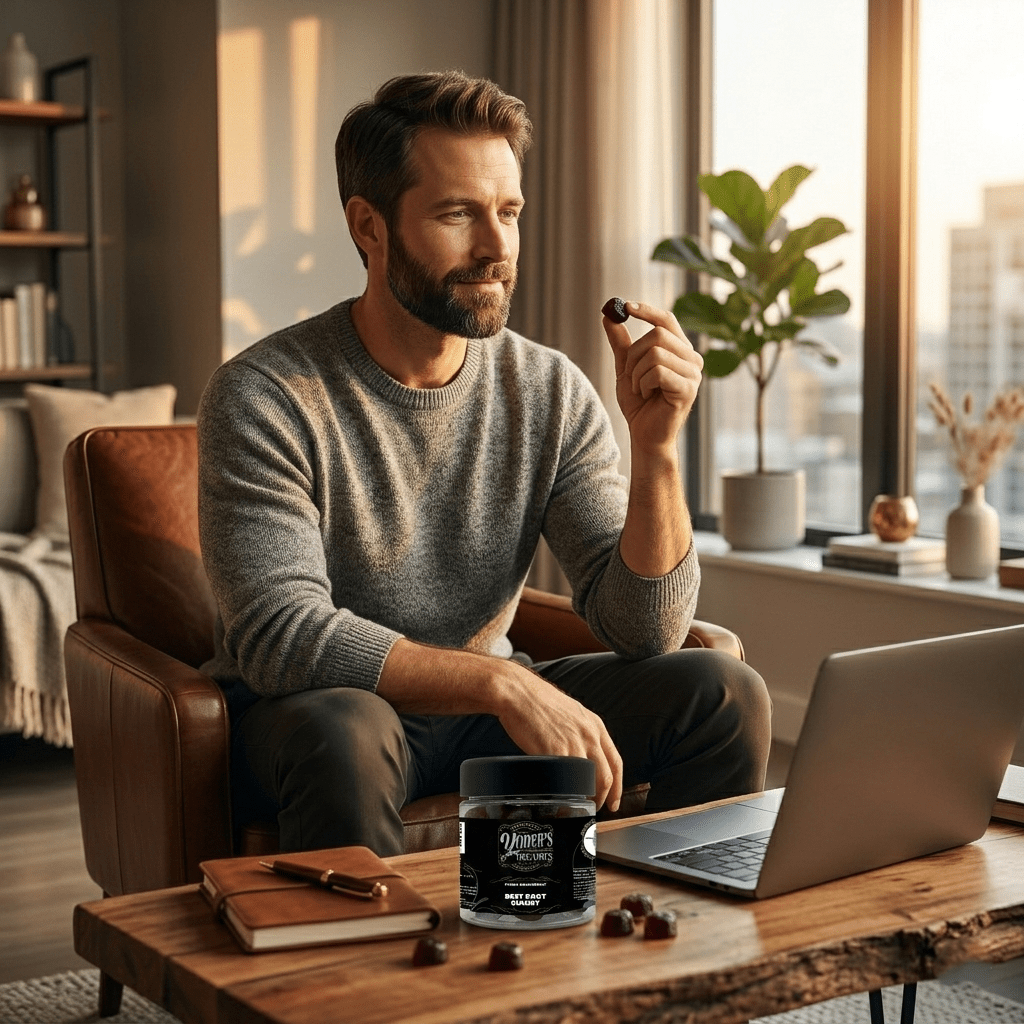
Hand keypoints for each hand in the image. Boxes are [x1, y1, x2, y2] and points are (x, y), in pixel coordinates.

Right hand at [493, 661, 622, 811]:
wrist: (518, 692)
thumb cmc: (538, 702)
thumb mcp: (570, 713)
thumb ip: (581, 733)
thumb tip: (582, 754)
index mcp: (595, 725)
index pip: (616, 762)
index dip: (617, 787)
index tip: (614, 802)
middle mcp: (589, 735)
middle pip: (605, 777)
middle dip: (602, 799)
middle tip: (594, 809)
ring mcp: (573, 743)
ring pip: (588, 782)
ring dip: (583, 800)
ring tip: (574, 808)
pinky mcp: (555, 751)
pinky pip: (566, 780)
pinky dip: (565, 795)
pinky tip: (559, 801)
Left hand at [602, 300, 702, 454]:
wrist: (644, 435)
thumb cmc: (638, 404)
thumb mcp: (625, 368)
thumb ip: (621, 343)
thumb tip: (609, 314)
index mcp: (680, 351)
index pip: (667, 320)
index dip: (647, 311)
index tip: (626, 306)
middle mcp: (692, 359)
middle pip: (658, 334)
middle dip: (634, 354)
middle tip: (630, 374)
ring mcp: (693, 374)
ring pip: (656, 353)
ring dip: (637, 372)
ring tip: (639, 389)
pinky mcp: (688, 389)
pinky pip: (658, 372)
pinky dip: (643, 384)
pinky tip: (646, 396)